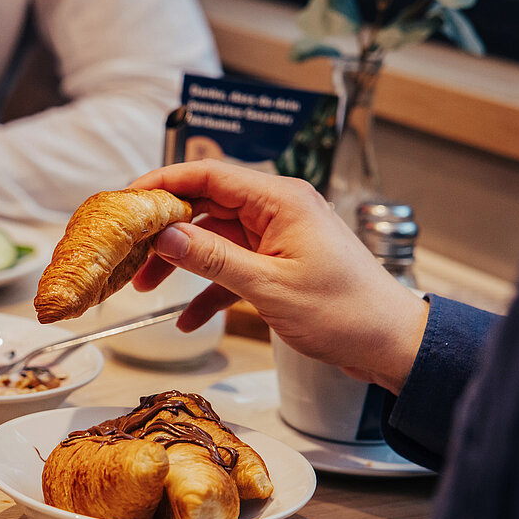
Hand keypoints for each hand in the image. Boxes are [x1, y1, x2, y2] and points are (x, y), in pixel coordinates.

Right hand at [128, 159, 427, 393]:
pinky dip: (208, 291)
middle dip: (164, 231)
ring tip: (146, 287)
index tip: (127, 199)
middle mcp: (277, 211)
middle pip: (204, 206)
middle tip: (129, 251)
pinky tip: (188, 319)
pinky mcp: (279, 264)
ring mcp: (278, 237)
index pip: (207, 174)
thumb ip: (212, 258)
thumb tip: (165, 235)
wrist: (391, 343)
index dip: (162, 182)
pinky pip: (231, 269)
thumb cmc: (346, 312)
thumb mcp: (268, 286)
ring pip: (213, 239)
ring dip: (180, 263)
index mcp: (279, 200)